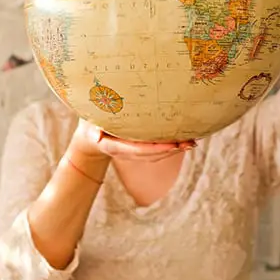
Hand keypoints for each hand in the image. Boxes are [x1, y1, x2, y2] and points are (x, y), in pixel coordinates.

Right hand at [70, 119, 195, 162]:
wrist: (88, 139)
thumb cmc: (88, 125)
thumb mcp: (87, 124)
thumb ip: (91, 128)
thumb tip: (95, 136)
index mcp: (114, 146)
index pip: (138, 150)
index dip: (156, 148)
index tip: (172, 144)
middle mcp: (126, 152)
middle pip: (152, 155)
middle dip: (171, 150)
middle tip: (189, 142)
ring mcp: (133, 152)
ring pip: (156, 155)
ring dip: (174, 150)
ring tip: (192, 142)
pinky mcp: (138, 149)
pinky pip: (156, 150)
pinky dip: (170, 146)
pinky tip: (183, 139)